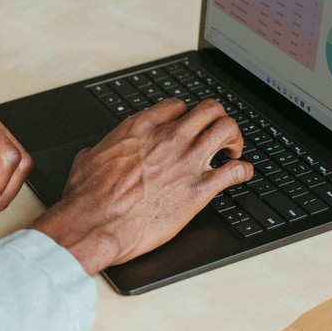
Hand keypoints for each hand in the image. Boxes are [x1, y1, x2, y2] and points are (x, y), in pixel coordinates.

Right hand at [30, 98, 252, 273]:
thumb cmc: (88, 197)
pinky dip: (244, 171)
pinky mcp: (199, 190)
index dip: (186, 115)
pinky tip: (241, 175)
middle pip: (210, 109)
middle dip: (218, 119)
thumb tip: (95, 153)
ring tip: (232, 151)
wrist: (95, 224)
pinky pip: (235, 171)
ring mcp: (187, 161)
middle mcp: (169, 138)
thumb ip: (100, 150)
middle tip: (217, 135)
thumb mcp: (88, 160)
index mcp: (141, 128)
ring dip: (235, 138)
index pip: (177, 106)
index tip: (188, 126)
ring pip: (228, 129)